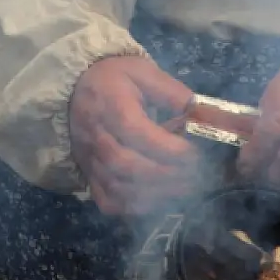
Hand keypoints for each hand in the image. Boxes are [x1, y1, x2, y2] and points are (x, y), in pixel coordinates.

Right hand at [69, 55, 201, 216]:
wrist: (74, 88)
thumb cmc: (114, 78)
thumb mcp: (144, 72)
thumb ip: (173, 93)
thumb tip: (205, 115)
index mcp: (110, 105)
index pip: (137, 132)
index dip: (169, 148)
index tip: (195, 152)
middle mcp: (96, 136)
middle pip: (126, 164)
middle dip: (166, 174)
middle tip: (196, 174)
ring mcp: (90, 159)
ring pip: (118, 187)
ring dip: (155, 193)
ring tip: (185, 188)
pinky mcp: (88, 174)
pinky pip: (108, 201)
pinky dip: (133, 207)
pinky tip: (157, 198)